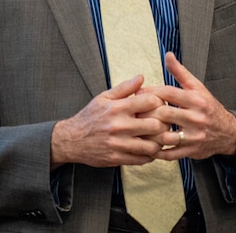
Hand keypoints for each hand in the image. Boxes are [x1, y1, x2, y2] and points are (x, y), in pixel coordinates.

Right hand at [50, 75, 171, 168]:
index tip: (159, 105)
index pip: (150, 102)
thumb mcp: (103, 97)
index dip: (159, 102)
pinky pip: (142, 159)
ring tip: (157, 138)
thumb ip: (124, 88)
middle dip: (163, 124)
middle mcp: (119, 126)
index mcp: (117, 108)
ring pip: (152, 146)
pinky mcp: (117, 159)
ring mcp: (118, 144)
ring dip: (158, 142)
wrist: (72, 139)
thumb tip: (141, 77)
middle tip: (164, 123)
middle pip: (155, 125)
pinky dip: (150, 155)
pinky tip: (148, 148)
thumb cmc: (90, 117)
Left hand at [144, 52, 235, 159]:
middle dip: (146, 112)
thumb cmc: (207, 107)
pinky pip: (170, 153)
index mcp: (196, 100)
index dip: (150, 92)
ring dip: (149, 133)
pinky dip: (156, 151)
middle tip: (132, 111)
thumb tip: (167, 54)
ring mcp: (194, 136)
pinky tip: (146, 145)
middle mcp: (196, 117)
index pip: (168, 93)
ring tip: (136, 128)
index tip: (137, 93)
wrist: (227, 132)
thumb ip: (180, 72)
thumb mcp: (197, 87)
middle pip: (164, 114)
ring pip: (166, 135)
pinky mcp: (191, 151)